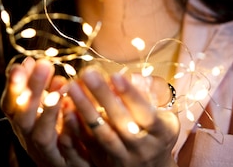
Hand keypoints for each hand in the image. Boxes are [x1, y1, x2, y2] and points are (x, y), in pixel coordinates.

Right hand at [1, 57, 78, 166]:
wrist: (69, 166)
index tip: (25, 62)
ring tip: (59, 89)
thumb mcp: (44, 108)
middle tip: (44, 64)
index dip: (14, 84)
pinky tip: (73, 113)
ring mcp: (42, 152)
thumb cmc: (56, 134)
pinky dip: (67, 131)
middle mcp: (27, 137)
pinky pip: (62, 150)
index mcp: (21, 122)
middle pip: (22, 115)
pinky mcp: (60, 163)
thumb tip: (31, 60)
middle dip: (32, 89)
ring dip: (48, 111)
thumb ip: (39, 88)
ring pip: (40, 134)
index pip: (10, 102)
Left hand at [63, 66, 179, 166]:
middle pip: (121, 121)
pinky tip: (67, 110)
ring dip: (86, 110)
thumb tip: (131, 75)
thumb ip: (150, 96)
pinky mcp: (107, 164)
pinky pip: (90, 146)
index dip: (130, 94)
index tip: (115, 74)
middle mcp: (144, 147)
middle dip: (103, 96)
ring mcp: (125, 157)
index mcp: (161, 132)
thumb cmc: (158, 133)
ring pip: (103, 134)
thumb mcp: (165, 115)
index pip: (146, 112)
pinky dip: (78, 128)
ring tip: (73, 87)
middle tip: (88, 73)